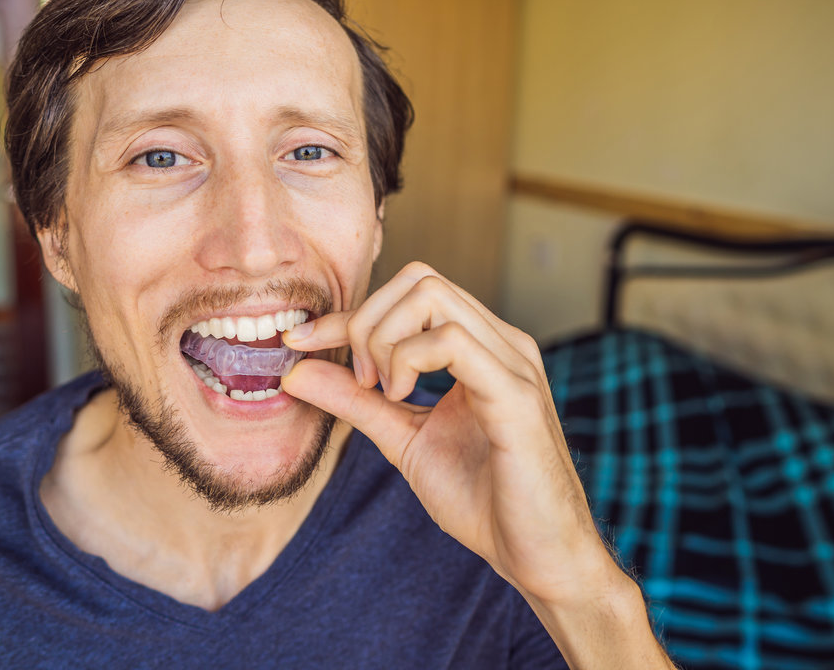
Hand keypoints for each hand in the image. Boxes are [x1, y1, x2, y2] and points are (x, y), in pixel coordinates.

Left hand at [281, 262, 612, 603]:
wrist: (538, 555)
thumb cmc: (484, 498)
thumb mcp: (404, 438)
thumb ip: (357, 401)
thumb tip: (296, 371)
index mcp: (482, 348)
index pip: (409, 294)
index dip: (346, 314)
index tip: (298, 342)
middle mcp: (502, 342)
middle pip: (418, 279)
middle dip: (366, 321)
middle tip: (361, 381)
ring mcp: (513, 362)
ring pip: (431, 295)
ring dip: (384, 339)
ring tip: (384, 392)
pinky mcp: (516, 394)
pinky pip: (452, 341)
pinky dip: (409, 359)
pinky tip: (402, 397)